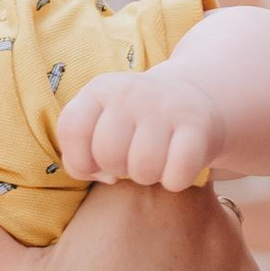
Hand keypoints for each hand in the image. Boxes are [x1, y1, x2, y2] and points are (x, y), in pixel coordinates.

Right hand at [0, 171, 268, 270]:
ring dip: (179, 247)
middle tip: (108, 255)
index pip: (124, 154)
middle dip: (142, 209)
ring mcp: (236, 255)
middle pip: (166, 186)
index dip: (102, 177)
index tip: (82, 212)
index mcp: (134, 190)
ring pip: (205, 229)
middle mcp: (198, 208)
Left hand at [55, 63, 222, 190]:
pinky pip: (177, 173)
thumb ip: (79, 154)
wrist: (192, 97)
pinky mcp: (197, 125)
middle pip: (108, 154)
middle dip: (116, 169)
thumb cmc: (134, 123)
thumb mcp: (99, 124)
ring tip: (152, 162)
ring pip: (142, 168)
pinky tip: (175, 168)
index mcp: (100, 89)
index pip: (73, 129)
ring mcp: (166, 106)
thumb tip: (105, 177)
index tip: (95, 163)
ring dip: (146, 177)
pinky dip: (174, 181)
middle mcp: (131, 92)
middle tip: (129, 160)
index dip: (79, 159)